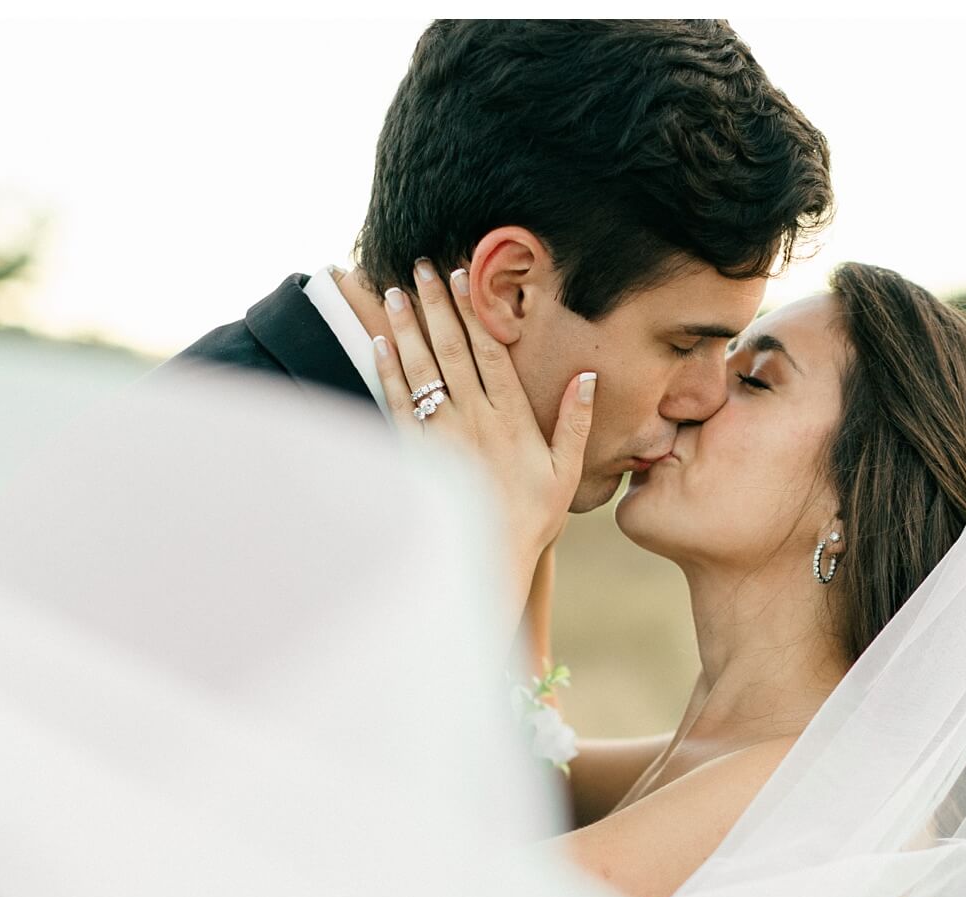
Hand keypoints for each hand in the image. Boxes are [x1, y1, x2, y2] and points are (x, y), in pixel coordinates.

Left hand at [372, 258, 595, 562]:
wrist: (487, 559)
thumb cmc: (532, 518)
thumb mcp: (567, 472)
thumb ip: (575, 423)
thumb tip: (587, 377)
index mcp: (511, 419)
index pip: (491, 352)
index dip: (475, 311)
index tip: (463, 277)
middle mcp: (473, 420)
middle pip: (451, 349)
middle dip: (435, 304)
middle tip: (420, 266)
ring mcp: (441, 435)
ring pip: (420, 370)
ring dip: (405, 327)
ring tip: (392, 291)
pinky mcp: (416, 453)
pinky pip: (398, 404)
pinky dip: (387, 372)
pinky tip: (379, 344)